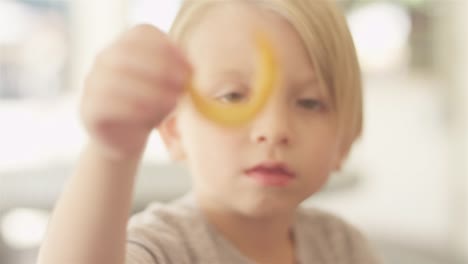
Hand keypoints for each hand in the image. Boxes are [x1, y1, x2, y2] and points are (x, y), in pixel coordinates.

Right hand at [81, 24, 190, 158]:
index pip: (142, 32)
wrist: (125, 141)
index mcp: (125, 46)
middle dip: (160, 67)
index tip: (190, 67)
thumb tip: (190, 69)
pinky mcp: (88, 108)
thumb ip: (177, 75)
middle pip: (128, 52)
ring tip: (172, 103)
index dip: (168, 47)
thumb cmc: (150, 108)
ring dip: (150, 89)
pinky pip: (106, 103)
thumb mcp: (169, 88)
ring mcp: (92, 82)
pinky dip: (134, 108)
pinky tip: (152, 117)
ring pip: (116, 77)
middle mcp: (104, 59)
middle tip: (183, 85)